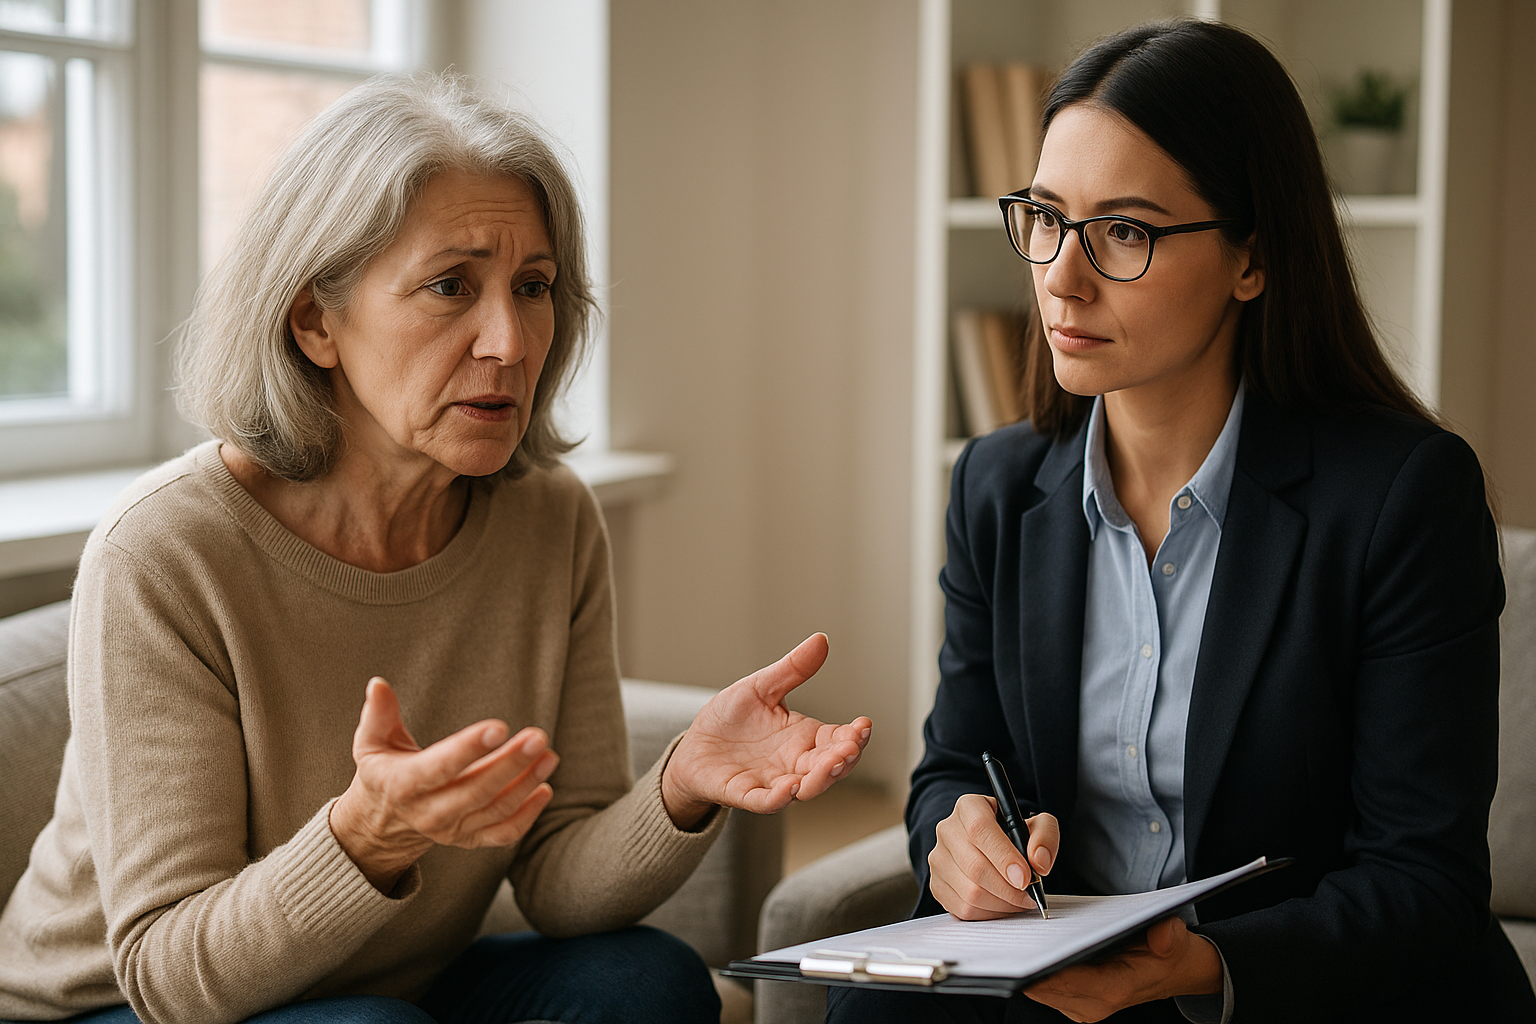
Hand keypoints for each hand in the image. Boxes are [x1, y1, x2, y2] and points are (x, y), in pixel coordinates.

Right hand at [329, 677, 559, 891]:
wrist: (382, 822)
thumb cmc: (385, 771)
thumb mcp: (372, 743)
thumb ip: (378, 715)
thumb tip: (378, 684)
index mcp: (403, 785)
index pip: (440, 767)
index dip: (469, 748)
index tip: (500, 727)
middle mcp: (428, 813)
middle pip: (476, 791)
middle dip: (510, 764)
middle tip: (538, 737)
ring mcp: (450, 830)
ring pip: (495, 811)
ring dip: (526, 784)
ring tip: (549, 756)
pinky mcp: (468, 840)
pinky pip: (503, 834)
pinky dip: (527, 816)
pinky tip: (545, 789)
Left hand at [660, 633, 872, 827]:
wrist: (693, 746)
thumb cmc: (730, 720)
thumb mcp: (761, 688)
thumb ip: (792, 670)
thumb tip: (820, 640)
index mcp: (803, 738)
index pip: (837, 739)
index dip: (854, 736)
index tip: (864, 724)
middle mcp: (793, 763)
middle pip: (828, 767)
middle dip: (843, 758)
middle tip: (853, 744)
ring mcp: (771, 781)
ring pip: (805, 788)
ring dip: (821, 778)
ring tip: (833, 762)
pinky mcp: (743, 793)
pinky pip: (765, 801)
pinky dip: (779, 797)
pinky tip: (790, 787)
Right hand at [928, 793, 1058, 918]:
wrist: (993, 848)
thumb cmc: (1014, 835)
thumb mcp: (1037, 825)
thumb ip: (1045, 837)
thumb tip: (1039, 862)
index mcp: (969, 807)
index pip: (980, 830)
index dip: (1004, 857)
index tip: (1026, 878)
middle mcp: (947, 830)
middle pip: (975, 866)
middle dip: (1009, 889)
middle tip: (1030, 896)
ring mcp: (938, 859)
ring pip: (970, 892)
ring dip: (1002, 904)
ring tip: (1019, 901)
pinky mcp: (936, 884)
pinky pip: (963, 909)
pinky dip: (989, 914)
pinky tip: (1003, 905)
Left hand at [1024, 916, 1222, 1021]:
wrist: (1173, 971)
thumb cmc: (1167, 953)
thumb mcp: (1175, 938)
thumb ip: (1169, 935)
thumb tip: (1164, 932)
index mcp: (1114, 989)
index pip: (1066, 982)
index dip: (1039, 969)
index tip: (1018, 951)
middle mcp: (1093, 1005)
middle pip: (1044, 987)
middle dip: (1024, 964)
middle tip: (1004, 938)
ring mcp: (1082, 1007)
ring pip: (1039, 990)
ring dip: (1026, 967)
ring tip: (1010, 938)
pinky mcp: (1074, 1002)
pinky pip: (1044, 988)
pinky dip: (1034, 969)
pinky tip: (1026, 946)